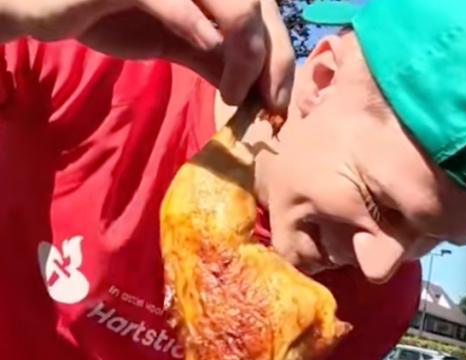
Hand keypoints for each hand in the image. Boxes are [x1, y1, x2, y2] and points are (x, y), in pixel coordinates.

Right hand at [7, 0, 294, 112]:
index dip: (282, 59)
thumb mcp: (174, 41)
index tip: (279, 105)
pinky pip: (178, 3)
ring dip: (244, 56)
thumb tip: (259, 91)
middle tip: (268, 107)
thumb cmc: (110, 15)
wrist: (46, 4)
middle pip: (261, 11)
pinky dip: (198, 27)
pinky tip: (209, 51)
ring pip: (236, 7)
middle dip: (273, 64)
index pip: (266, 16)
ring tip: (234, 94)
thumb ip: (215, 58)